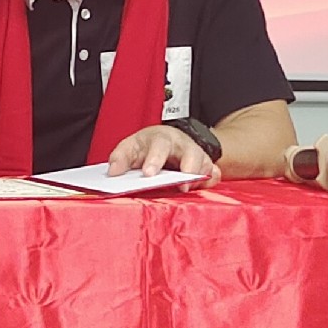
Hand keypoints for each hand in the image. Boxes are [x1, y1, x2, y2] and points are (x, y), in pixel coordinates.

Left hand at [106, 124, 220, 189]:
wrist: (169, 141)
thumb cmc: (148, 146)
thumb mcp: (131, 147)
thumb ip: (120, 158)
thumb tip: (113, 172)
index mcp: (161, 138)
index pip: (159, 145)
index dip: (155, 159)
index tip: (149, 174)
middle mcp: (182, 145)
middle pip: (190, 153)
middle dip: (188, 168)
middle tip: (180, 186)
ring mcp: (196, 155)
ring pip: (205, 164)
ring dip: (198, 178)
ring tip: (186, 189)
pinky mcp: (206, 167)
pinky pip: (214, 174)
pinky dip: (210, 181)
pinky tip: (201, 187)